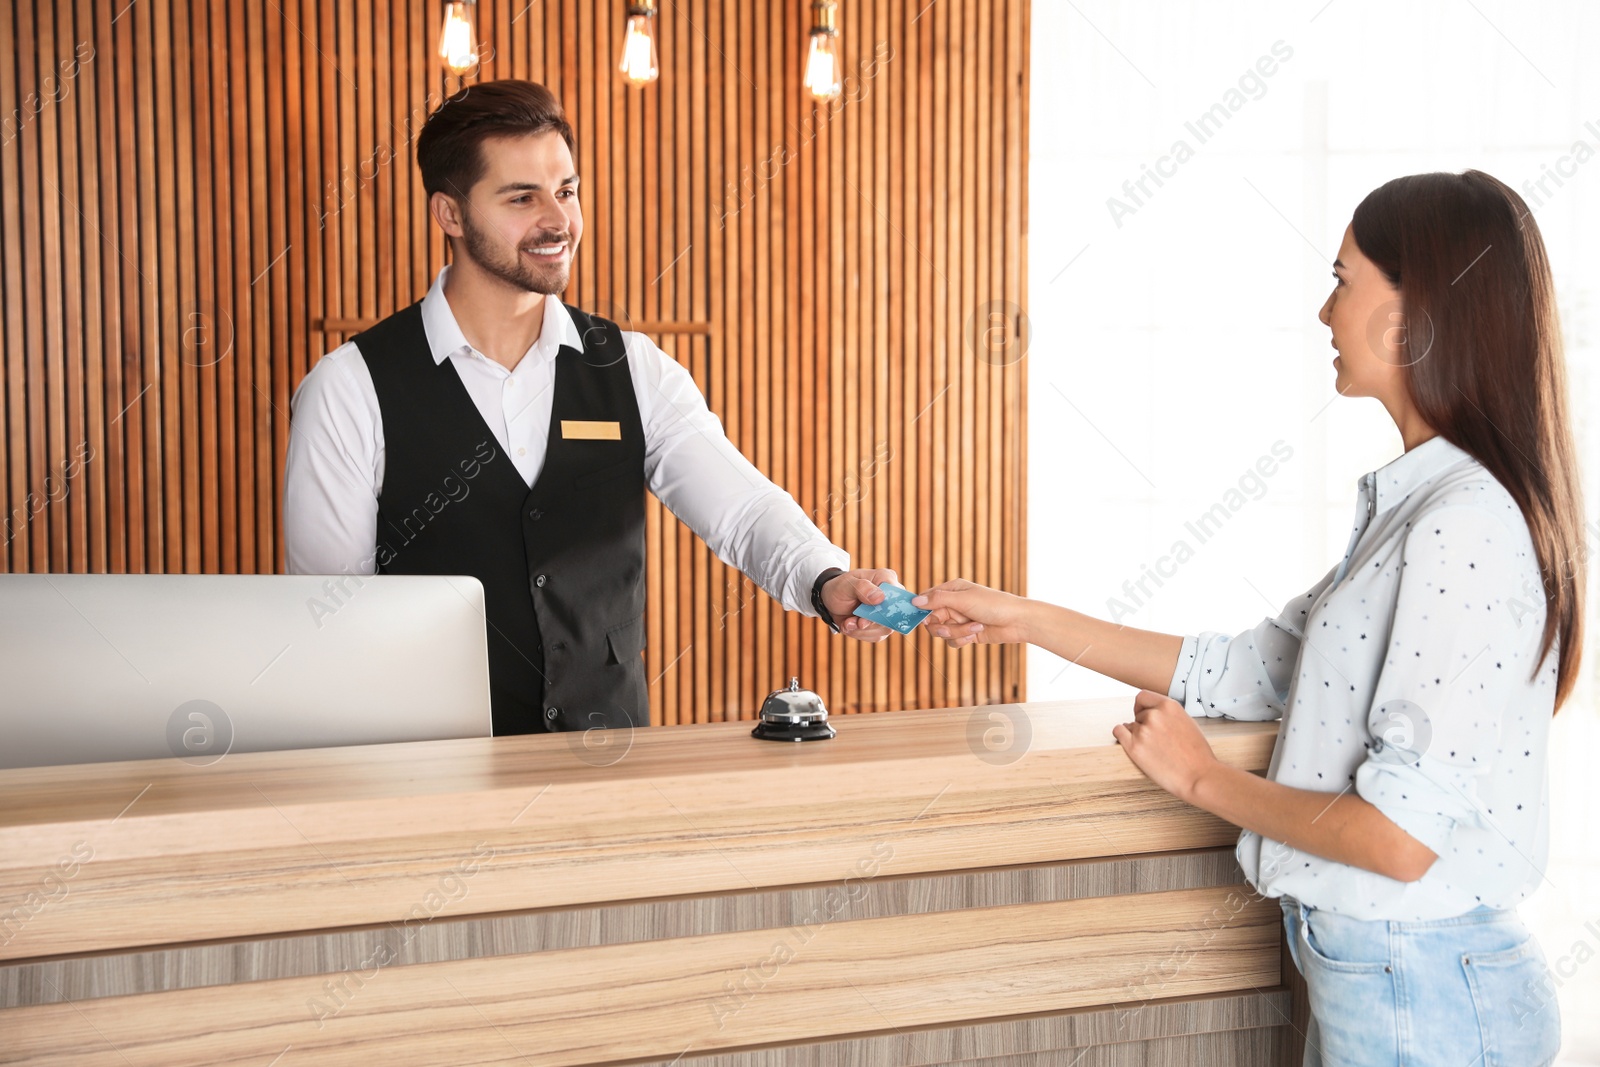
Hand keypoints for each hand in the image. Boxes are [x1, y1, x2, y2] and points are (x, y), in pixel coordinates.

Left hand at [821, 567, 901, 642]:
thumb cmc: (841, 588)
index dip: (889, 608)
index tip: (869, 615)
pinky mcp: (881, 626)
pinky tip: (850, 625)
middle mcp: (891, 596)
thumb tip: (880, 597)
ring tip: (848, 623)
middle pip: (892, 616)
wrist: (832, 601)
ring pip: (884, 630)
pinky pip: (876, 636)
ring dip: (862, 630)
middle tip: (854, 622)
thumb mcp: (846, 585)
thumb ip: (862, 588)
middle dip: (870, 623)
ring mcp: (888, 613)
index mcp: (886, 579)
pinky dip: (860, 634)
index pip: (899, 594)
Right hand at [911, 579, 1031, 646]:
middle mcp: (953, 604)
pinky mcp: (966, 633)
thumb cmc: (993, 604)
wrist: (1017, 622)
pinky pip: (952, 641)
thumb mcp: (963, 599)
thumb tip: (914, 601)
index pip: (926, 599)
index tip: (923, 619)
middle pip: (931, 620)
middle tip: (948, 628)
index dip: (922, 610)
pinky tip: (976, 633)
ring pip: (942, 632)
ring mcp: (959, 619)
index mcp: (951, 590)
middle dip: (940, 626)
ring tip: (973, 627)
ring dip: (957, 633)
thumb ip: (937, 600)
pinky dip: (962, 639)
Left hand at [1111, 690, 1219, 803]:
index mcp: (1169, 706)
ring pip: (1130, 726)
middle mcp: (1154, 715)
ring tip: (1153, 748)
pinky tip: (1128, 740)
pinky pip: (1119, 732)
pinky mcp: (1134, 747)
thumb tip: (1151, 713)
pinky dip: (1121, 734)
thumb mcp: (1186, 722)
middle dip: (1144, 724)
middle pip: (1138, 714)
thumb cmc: (1197, 753)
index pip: (1142, 696)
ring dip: (1137, 734)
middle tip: (1156, 740)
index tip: (1142, 714)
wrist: (1199, 776)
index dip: (1141, 706)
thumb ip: (1168, 714)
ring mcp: (1143, 731)